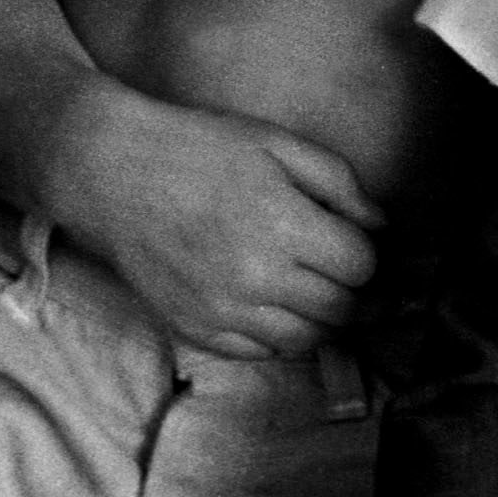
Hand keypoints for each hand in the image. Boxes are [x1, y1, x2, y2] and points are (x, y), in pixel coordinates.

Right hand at [60, 88, 381, 358]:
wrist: (116, 174)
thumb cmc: (200, 149)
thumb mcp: (276, 143)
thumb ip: (338, 182)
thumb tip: (381, 224)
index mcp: (282, 224)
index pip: (360, 265)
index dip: (367, 252)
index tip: (358, 240)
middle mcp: (256, 278)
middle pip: (340, 309)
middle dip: (354, 290)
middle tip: (347, 270)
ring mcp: (224, 312)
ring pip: (305, 340)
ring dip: (322, 317)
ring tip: (314, 286)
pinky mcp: (198, 332)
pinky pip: (261, 354)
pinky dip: (280, 335)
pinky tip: (275, 303)